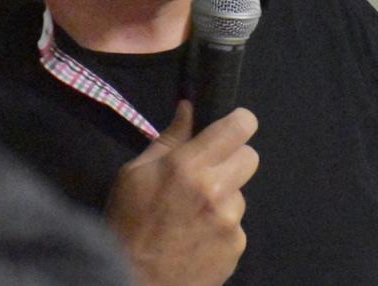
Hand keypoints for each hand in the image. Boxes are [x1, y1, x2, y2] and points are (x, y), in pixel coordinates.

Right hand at [105, 101, 258, 285]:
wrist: (135, 279)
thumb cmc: (128, 221)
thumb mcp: (135, 173)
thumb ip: (169, 140)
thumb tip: (189, 108)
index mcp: (188, 166)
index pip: (237, 128)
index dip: (239, 122)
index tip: (232, 126)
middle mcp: (216, 190)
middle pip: (250, 157)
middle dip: (232, 158)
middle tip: (208, 171)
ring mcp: (230, 222)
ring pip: (240, 193)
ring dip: (223, 196)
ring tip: (194, 212)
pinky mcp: (236, 247)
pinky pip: (236, 224)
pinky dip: (221, 226)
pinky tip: (197, 236)